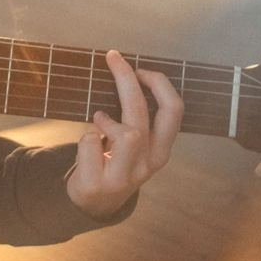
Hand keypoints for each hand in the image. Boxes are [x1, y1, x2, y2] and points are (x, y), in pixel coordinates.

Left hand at [66, 49, 182, 216]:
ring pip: (126, 134)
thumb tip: (128, 74)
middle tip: (113, 58)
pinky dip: (86, 137)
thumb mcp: (138, 146)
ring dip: (106, 119)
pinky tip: (89, 146)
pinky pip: (92, 144)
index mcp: (162, 149)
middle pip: (143, 114)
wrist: (95, 202)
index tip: (140, 68)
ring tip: (99, 119)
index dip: (158, 83)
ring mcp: (125, 176)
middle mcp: (149, 163)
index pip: (174, 110)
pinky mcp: (99, 184)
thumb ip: (139, 118)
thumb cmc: (116, 163)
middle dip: (127, 79)